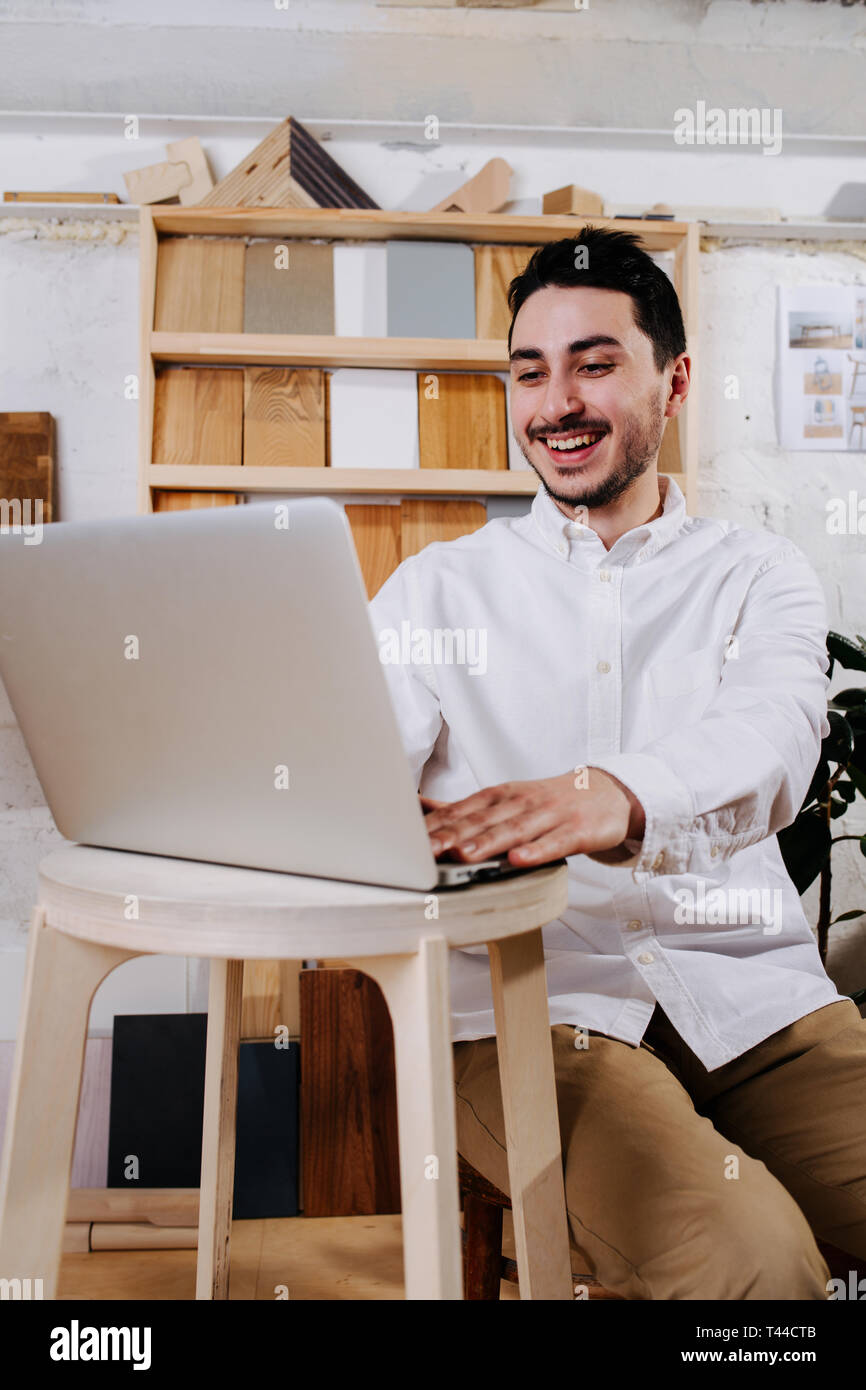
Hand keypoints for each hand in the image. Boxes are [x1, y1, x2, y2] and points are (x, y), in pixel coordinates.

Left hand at [421, 769, 644, 867]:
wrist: (605, 792)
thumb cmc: (547, 801)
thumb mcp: (504, 799)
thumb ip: (463, 808)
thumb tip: (418, 807)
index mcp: (501, 795)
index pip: (464, 810)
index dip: (437, 826)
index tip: (411, 840)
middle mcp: (522, 802)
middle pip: (484, 820)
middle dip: (454, 835)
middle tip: (428, 851)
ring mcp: (550, 815)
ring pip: (515, 830)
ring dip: (488, 842)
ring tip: (464, 856)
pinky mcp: (576, 831)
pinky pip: (554, 842)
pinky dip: (536, 851)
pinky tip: (519, 860)